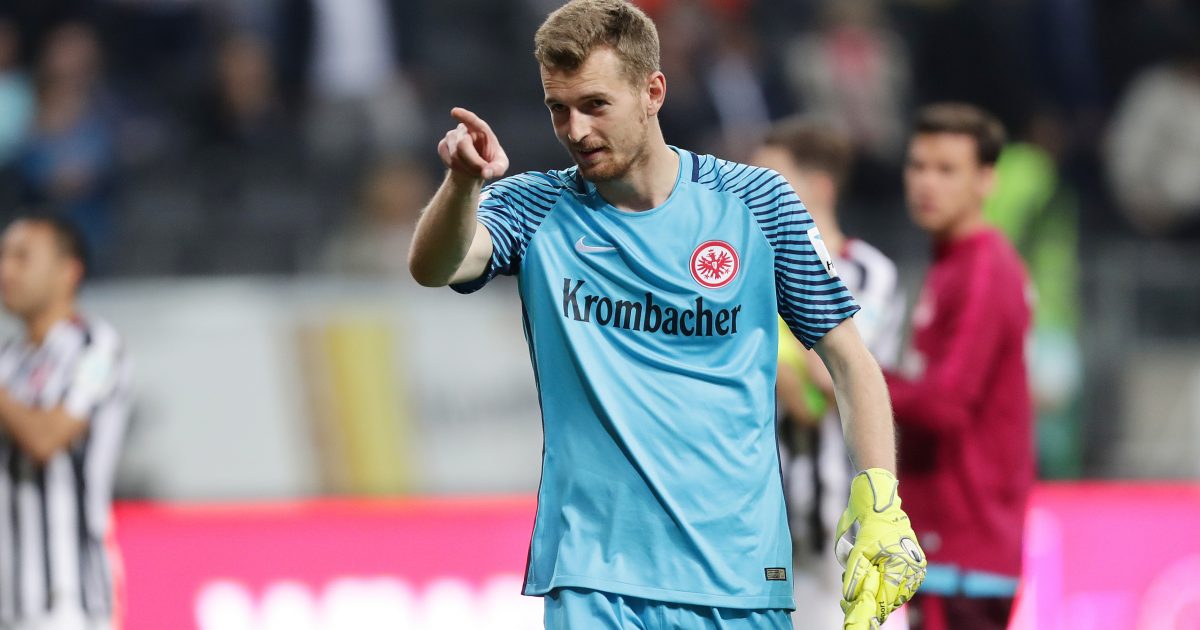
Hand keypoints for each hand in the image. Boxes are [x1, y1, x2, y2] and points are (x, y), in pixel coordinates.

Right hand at [437, 107, 509, 181]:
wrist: (474, 168)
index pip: (472, 120)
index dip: (463, 116)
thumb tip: (486, 173)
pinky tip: (462, 167)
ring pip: (454, 154)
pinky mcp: (442, 146)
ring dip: (466, 167)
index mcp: (481, 129)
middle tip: (481, 171)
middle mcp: (465, 129)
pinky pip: (448, 160)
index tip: (454, 112)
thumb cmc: (490, 163)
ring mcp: (452, 136)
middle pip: (462, 144)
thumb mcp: (500, 166)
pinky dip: (457, 168)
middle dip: (472, 161)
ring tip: (474, 169)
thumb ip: (497, 169)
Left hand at [836, 469, 925, 627]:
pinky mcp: (911, 564)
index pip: (885, 599)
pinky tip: (868, 578)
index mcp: (901, 566)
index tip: (851, 616)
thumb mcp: (857, 550)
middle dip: (869, 601)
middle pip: (890, 599)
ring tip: (855, 586)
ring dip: (875, 594)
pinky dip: (881, 585)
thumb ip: (856, 576)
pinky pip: (896, 584)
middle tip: (845, 603)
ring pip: (892, 593)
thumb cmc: (868, 523)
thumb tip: (852, 598)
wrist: (880, 502)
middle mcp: (913, 570)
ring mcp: (914, 568)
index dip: (868, 609)